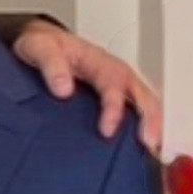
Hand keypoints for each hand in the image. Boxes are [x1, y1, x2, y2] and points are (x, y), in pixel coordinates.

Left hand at [13, 20, 161, 153]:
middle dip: (149, 118)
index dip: (113, 108)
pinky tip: (143, 146)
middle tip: (148, 144)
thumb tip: (64, 89)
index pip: (113, 85)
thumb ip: (51, 66)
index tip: (107, 130)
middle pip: (141, 94)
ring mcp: (117, 84)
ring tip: (152, 150)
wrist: (42, 43)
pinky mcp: (115, 95)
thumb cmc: (44, 45)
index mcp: (98, 61)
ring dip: (152, 125)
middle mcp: (113, 72)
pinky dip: (145, 126)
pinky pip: (137, 109)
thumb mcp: (40, 48)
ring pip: (145, 102)